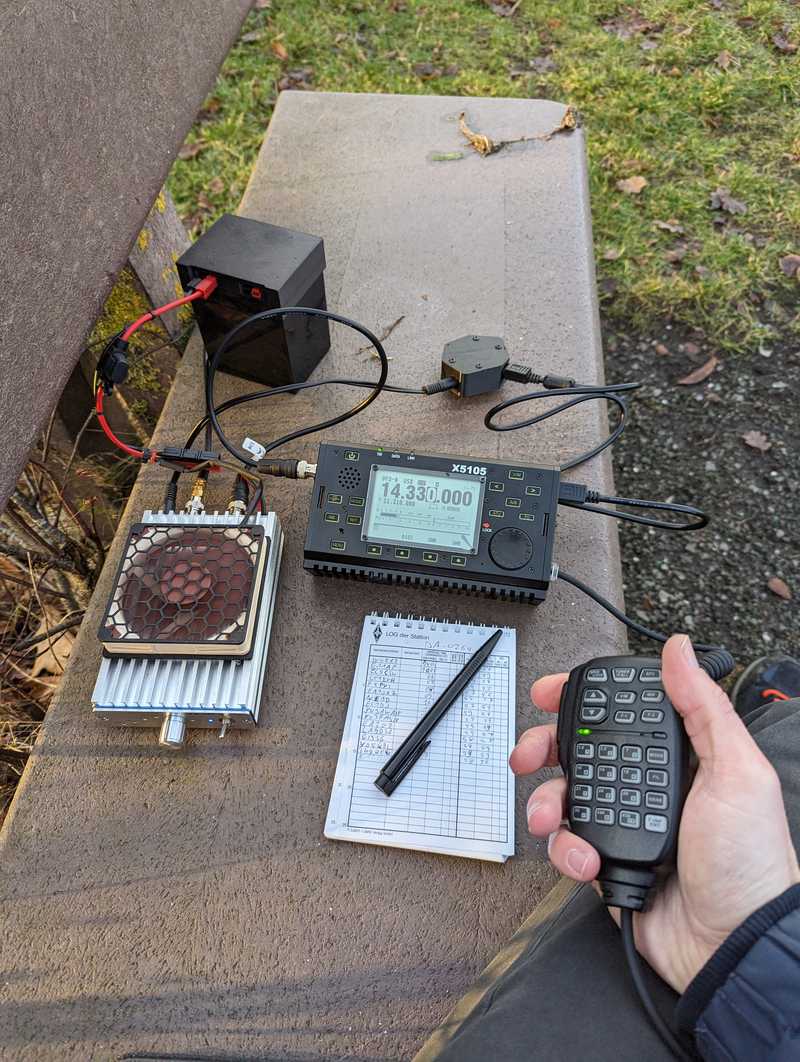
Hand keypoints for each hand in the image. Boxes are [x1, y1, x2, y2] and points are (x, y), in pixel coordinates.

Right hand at [511, 634, 799, 992]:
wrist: (734, 946)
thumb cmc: (750, 862)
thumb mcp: (737, 772)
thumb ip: (703, 708)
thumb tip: (678, 651)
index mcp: (675, 757)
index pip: (620, 714)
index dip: (580, 700)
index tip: (550, 693)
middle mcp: (644, 785)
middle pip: (578, 751)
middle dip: (544, 748)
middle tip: (528, 755)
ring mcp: (622, 823)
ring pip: (564, 798)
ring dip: (548, 804)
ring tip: (552, 818)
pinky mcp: (605, 861)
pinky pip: (567, 846)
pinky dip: (568, 852)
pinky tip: (587, 860)